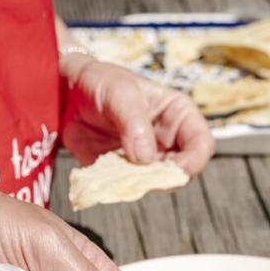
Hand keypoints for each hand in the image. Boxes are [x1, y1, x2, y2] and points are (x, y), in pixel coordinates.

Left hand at [60, 55, 214, 174]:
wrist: (67, 93)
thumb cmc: (100, 82)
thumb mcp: (120, 93)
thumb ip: (134, 123)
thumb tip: (145, 158)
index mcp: (177, 115)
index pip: (202, 144)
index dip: (194, 161)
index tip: (173, 168)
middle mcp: (167, 140)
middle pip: (181, 171)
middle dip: (163, 178)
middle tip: (139, 174)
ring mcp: (145, 159)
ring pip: (154, 184)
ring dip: (137, 185)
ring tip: (115, 170)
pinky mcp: (122, 172)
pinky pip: (126, 188)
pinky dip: (117, 188)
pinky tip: (102, 177)